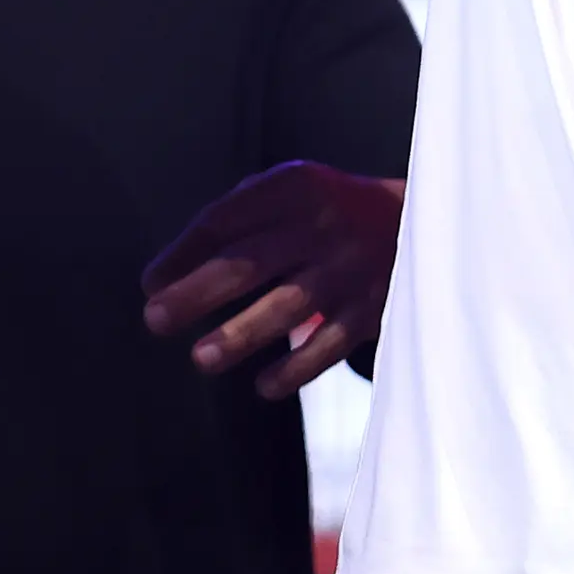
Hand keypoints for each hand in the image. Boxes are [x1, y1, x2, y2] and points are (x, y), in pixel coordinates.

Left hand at [142, 164, 405, 396]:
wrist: (423, 220)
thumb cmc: (327, 212)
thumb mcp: (289, 193)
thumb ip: (231, 222)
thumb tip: (162, 279)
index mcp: (295, 186)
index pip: (225, 219)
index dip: (183, 252)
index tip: (150, 285)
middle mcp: (322, 225)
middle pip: (249, 262)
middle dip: (197, 292)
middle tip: (155, 320)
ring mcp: (350, 268)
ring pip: (289, 306)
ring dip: (242, 333)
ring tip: (201, 358)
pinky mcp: (376, 308)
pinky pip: (330, 344)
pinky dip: (297, 368)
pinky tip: (264, 386)